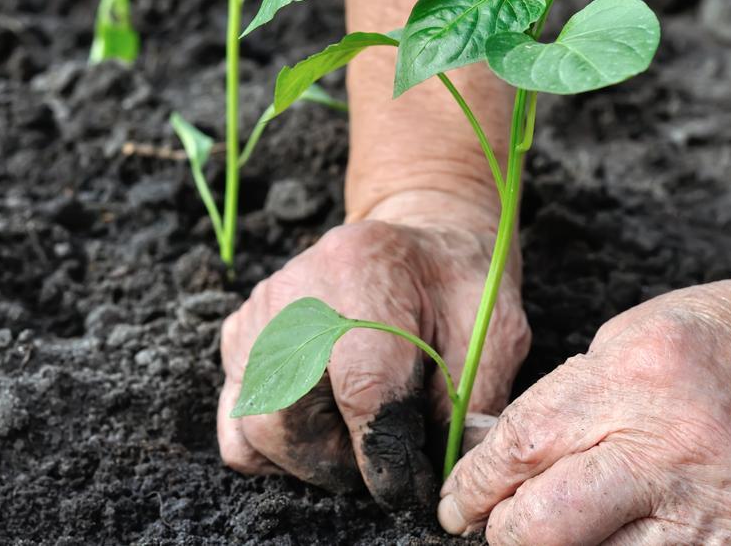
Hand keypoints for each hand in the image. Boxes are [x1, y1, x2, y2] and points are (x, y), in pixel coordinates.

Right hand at [218, 190, 530, 508]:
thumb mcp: (493, 334)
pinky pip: (237, 422)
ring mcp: (258, 314)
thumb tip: (442, 476)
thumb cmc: (457, 289)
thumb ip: (469, 404)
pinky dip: (276, 443)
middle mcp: (296, 289)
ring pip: (258, 427)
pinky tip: (321, 423)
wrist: (418, 243)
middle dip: (342, 463)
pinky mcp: (238, 337)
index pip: (363, 387)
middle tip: (388, 459)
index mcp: (365, 270)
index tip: (411, 489)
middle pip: (291, 418)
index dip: (387, 457)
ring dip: (310, 456)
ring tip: (358, 434)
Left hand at [439, 252, 730, 543]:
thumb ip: (568, 397)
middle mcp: (672, 445)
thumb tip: (502, 450)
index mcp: (633, 376)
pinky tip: (620, 544)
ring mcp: (718, 507)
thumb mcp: (634, 339)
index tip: (458, 501)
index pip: (521, 448)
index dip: (473, 485)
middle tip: (492, 530)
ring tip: (558, 536)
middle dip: (503, 535)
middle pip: (545, 524)